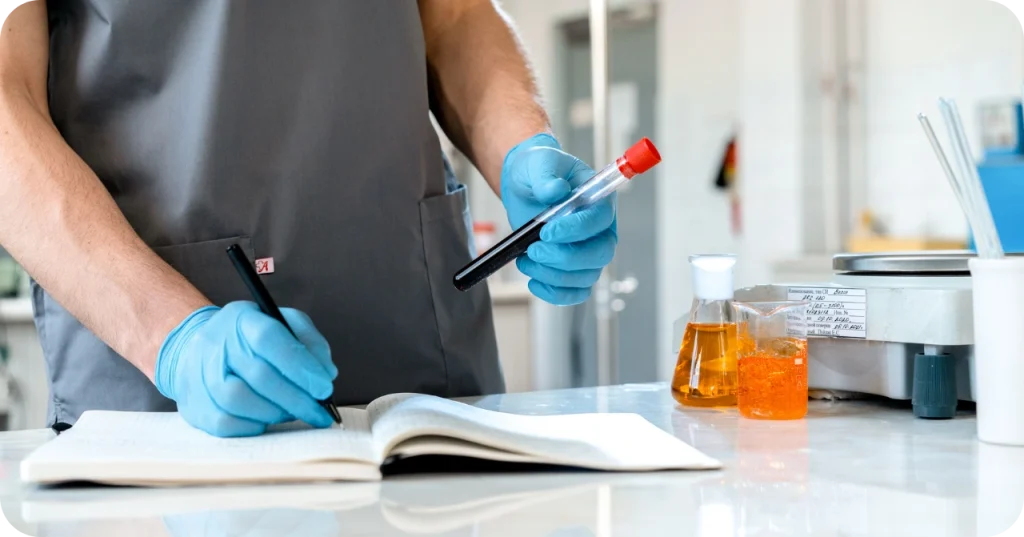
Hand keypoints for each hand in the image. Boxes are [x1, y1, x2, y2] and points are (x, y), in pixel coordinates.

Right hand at [155, 302, 337, 436]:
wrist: (199, 351)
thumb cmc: (250, 340)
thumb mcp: (283, 324)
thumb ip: (309, 341)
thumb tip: (326, 373)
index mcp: (241, 319)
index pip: (269, 338)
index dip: (300, 365)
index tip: (324, 387)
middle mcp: (215, 344)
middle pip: (258, 375)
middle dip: (297, 398)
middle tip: (319, 411)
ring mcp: (199, 375)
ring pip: (238, 401)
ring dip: (275, 412)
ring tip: (292, 412)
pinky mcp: (195, 405)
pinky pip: (225, 423)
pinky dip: (253, 425)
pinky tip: (267, 419)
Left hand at [501, 133, 616, 304]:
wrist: (526, 185)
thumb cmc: (539, 169)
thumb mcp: (540, 164)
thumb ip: (547, 176)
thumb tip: (555, 190)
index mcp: (599, 200)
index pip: (599, 220)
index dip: (575, 230)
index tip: (546, 232)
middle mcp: (600, 229)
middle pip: (600, 254)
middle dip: (565, 258)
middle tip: (534, 250)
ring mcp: (588, 251)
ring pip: (586, 276)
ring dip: (554, 276)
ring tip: (525, 260)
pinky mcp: (573, 268)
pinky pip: (576, 291)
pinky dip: (556, 293)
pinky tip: (534, 282)